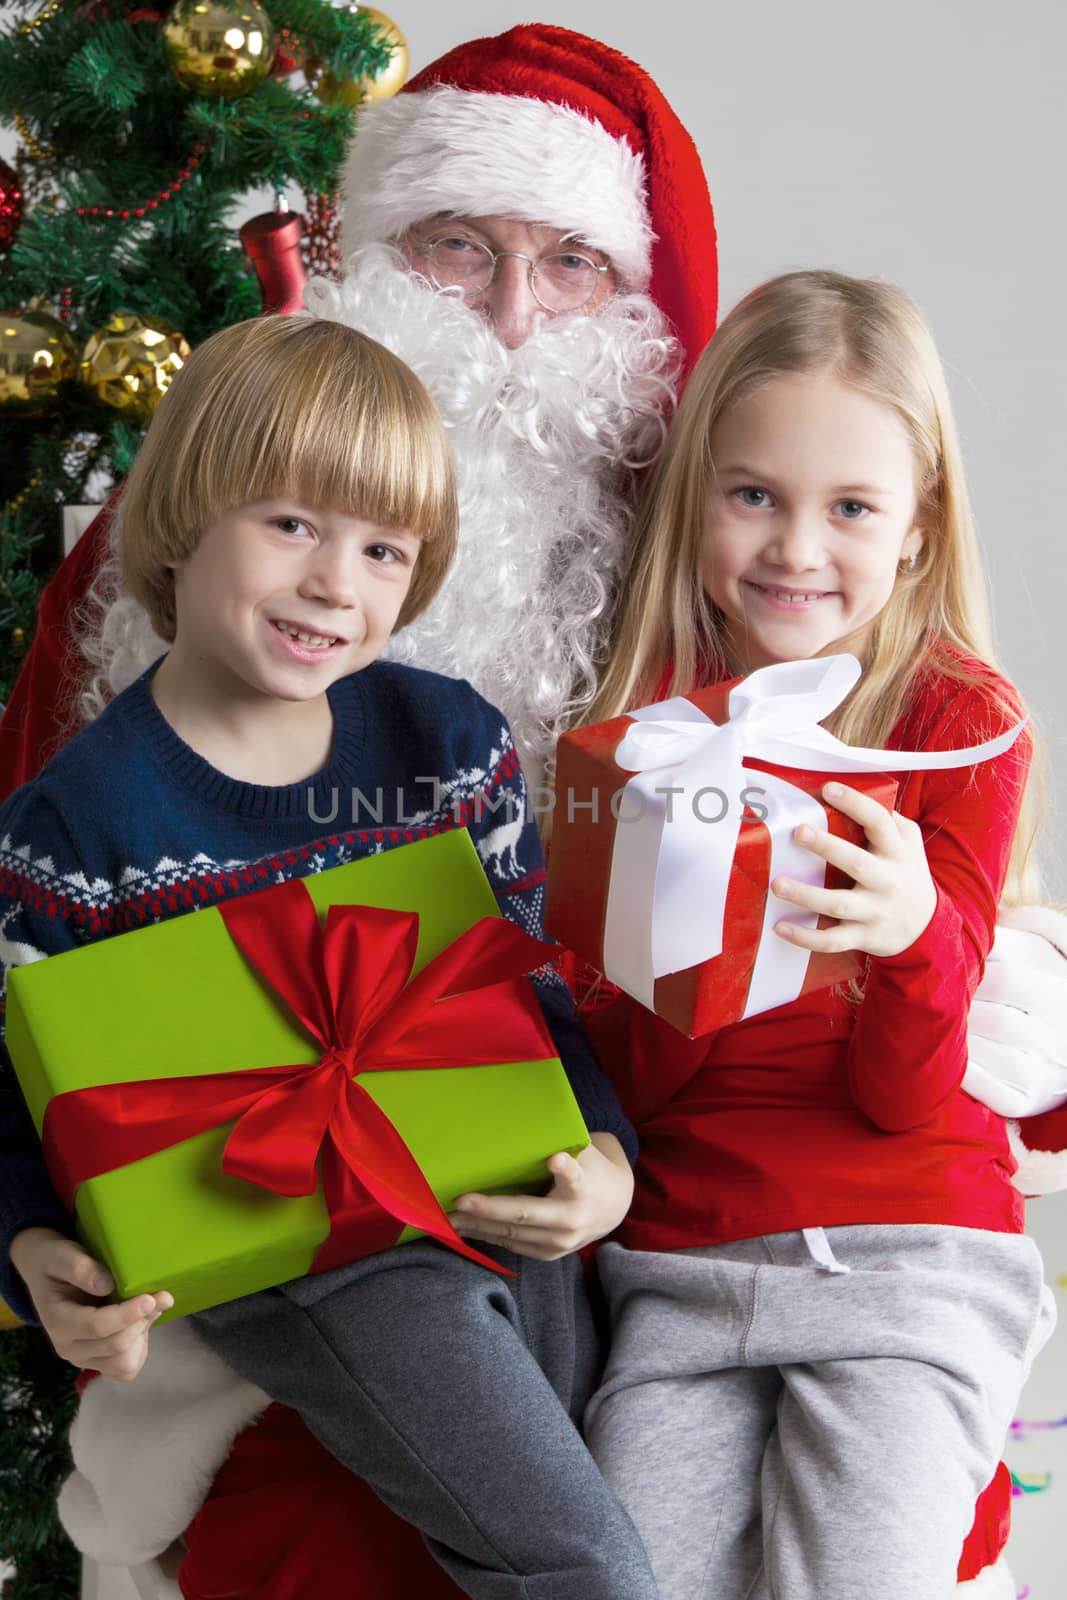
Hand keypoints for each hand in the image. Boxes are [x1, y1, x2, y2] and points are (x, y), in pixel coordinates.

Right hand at [9, 1227, 172, 1381]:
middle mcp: (68, 1347)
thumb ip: (80, 1268)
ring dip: (142, 1335)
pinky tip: (140, 1323)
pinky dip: (139, 1349)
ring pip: (123, 1363)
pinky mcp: (97, 1363)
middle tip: (161, 1295)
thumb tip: (106, 1285)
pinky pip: (125, 1370)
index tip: (150, 1298)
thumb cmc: (56, 1262)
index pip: (96, 1326)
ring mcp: (82, 1359)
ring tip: (149, 1308)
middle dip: (142, 1321)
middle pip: (116, 1346)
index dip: (127, 1315)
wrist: (47, 1274)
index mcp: (58, 1322)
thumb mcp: (62, 1255)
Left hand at [448, 1133, 633, 1261]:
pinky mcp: (547, 1255)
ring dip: (478, 1226)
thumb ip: (563, 1144)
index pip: (575, 1177)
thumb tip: (526, 1120)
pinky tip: (464, 1228)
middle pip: (526, 1215)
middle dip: (491, 1210)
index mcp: (584, 1187)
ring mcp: (559, 1243)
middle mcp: (571, 1219)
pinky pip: (511, 1245)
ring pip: (512, 1235)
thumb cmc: (590, 1171)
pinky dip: (486, 1236)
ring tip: (449, 1218)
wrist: (612, 1209)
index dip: (566, 1170)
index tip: (556, 1159)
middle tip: (461, 1202)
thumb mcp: (585, 1153)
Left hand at [771, 781, 936, 958]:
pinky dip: (806, 937)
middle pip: (857, 863)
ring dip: (807, 895)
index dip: (855, 803)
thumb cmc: (906, 873)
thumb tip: (851, 789)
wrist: (927, 926)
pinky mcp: (863, 936)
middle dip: (827, 847)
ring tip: (777, 884)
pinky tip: (780, 926)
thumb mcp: (908, 843)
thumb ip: (887, 820)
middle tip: (798, 832)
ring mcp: (874, 911)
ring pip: (839, 904)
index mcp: (896, 852)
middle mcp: (887, 881)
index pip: (879, 822)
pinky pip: (832, 940)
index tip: (828, 789)